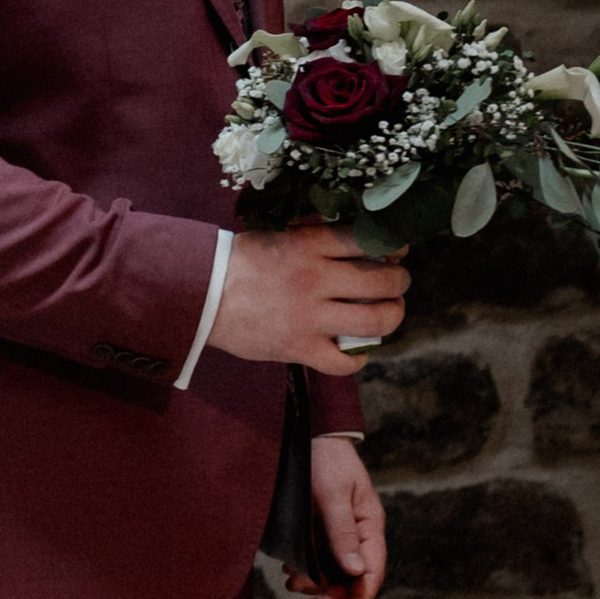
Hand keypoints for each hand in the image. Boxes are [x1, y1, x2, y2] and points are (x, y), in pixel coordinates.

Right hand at [206, 219, 407, 375]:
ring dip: (392, 317)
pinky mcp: (299, 348)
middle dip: (400, 282)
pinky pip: (344, 362)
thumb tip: (354, 242)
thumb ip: (315, 239)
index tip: (397, 252)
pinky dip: (358, 359)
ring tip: (388, 314)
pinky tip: (358, 352)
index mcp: (310, 245)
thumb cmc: (236, 261)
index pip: (368, 241)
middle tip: (397, 284)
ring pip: (376, 321)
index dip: (393, 246)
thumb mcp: (278, 236)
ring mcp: (310, 317)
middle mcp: (316, 279)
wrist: (199, 294)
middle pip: (384, 281)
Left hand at [290, 435, 387, 598]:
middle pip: (351, 579)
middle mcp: (357, 533)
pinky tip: (290, 571)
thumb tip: (355, 572)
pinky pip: (318, 559)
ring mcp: (338, 532)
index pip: (371, 572)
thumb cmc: (323, 458)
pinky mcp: (319, 529)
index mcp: (369, 525)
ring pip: (333, 572)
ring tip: (291, 585)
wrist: (305, 433)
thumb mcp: (333, 494)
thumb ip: (342, 532)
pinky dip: (306, 570)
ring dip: (316, 586)